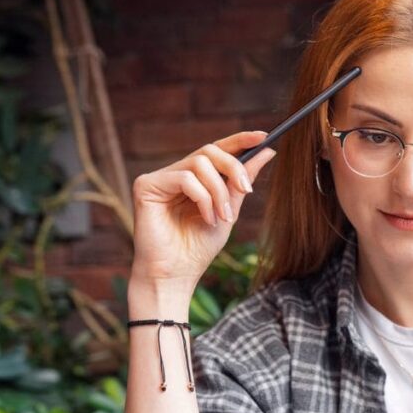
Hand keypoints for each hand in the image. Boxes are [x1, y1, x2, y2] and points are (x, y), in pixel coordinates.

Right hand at [129, 131, 275, 289]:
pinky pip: (185, 177)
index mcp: (194, 179)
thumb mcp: (228, 212)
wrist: (175, 275)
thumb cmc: (198, 249)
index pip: (217, 150)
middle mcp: (175, 174)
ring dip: (218, 191)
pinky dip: (202, 198)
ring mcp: (159, 178)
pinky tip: (206, 219)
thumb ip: (241, 183)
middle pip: (209, 150)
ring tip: (222, 217)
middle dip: (233, 168)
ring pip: (199, 162)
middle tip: (247, 189)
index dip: (239, 140)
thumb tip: (267, 151)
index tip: (264, 137)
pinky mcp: (146, 185)